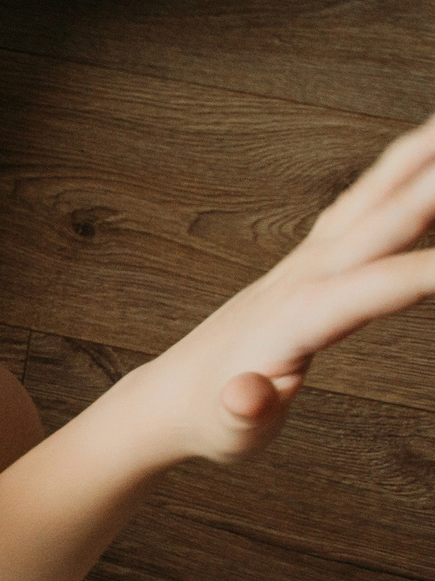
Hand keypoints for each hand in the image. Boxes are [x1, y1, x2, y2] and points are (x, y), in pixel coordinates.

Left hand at [120, 112, 434, 464]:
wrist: (170, 399)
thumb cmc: (207, 417)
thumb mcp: (228, 428)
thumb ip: (242, 410)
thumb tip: (244, 395)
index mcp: (294, 317)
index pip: (374, 287)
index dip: (429, 274)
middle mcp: (303, 274)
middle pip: (383, 215)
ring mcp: (306, 259)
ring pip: (375, 193)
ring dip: (422, 153)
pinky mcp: (310, 257)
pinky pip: (365, 201)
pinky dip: (402, 170)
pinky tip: (429, 152)